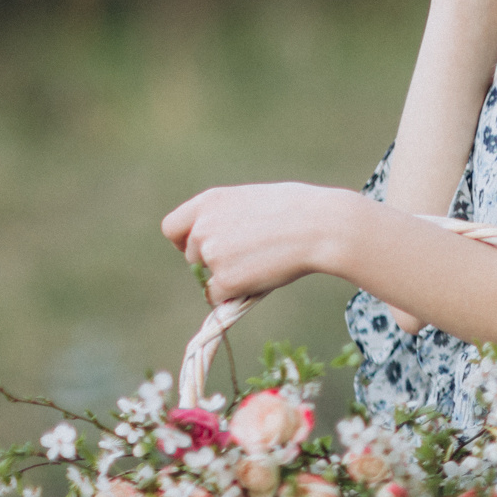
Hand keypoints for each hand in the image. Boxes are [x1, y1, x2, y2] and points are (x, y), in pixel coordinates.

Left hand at [161, 185, 360, 305]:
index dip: (184, 241)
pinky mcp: (225, 280)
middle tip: (250, 259)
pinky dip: (237, 294)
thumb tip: (222, 241)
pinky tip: (263, 278)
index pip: (172, 227)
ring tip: (265, 264)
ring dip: (228, 277)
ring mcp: (211, 254)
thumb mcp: (254, 200)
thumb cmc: (301, 210)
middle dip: (214, 262)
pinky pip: (219, 296)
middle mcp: (202, 227)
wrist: (323, 226)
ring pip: (207, 278)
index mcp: (208, 202)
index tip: (200, 248)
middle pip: (192, 256)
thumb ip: (228, 216)